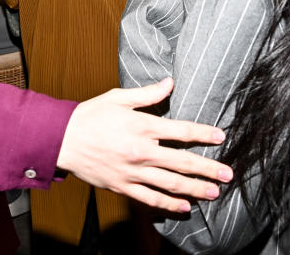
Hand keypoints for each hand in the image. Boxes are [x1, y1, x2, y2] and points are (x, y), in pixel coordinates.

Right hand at [56, 77, 232, 213]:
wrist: (61, 139)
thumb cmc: (90, 115)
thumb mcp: (119, 97)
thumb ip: (148, 93)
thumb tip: (170, 82)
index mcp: (142, 126)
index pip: (181, 131)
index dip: (203, 134)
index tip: (221, 137)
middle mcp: (141, 151)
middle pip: (182, 162)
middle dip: (208, 169)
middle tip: (228, 174)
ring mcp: (132, 172)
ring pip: (170, 184)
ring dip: (195, 189)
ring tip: (214, 193)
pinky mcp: (123, 186)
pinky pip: (150, 198)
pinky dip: (169, 205)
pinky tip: (184, 207)